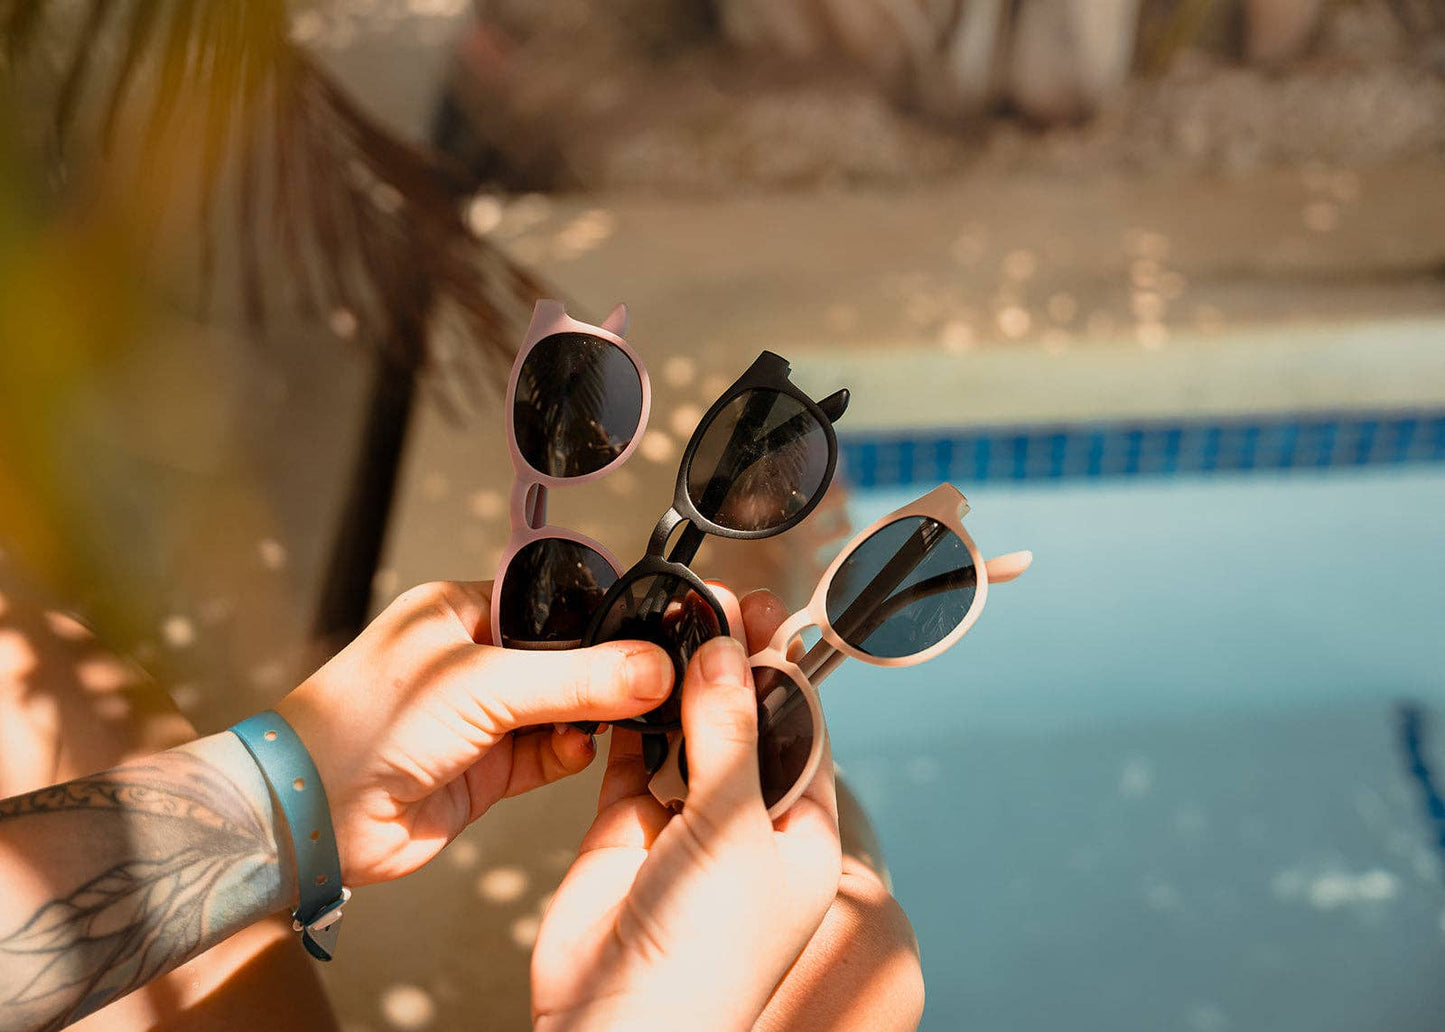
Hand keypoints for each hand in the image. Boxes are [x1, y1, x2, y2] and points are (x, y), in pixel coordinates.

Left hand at [275, 580, 672, 884]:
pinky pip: (550, 755)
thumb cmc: (367, 723)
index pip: (549, 604)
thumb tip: (652, 667)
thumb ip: (575, 679)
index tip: (649, 633)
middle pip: (563, 660)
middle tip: (652, 680)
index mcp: (461, 613)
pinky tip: (580, 750)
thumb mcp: (483, 685)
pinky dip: (571, 753)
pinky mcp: (488, 772)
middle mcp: (473, 661)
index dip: (598, 618)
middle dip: (604, 673)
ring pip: (563, 710)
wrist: (315, 815)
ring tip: (623, 718)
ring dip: (592, 717)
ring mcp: (482, 719)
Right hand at [532, 630, 842, 1031]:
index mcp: (800, 834)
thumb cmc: (705, 951)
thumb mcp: (734, 829)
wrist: (617, 1025)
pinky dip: (630, 717)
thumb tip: (730, 651)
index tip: (763, 614)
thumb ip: (729, 735)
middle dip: (728, 667)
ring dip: (679, 683)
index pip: (800, 732)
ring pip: (686, 736)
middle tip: (715, 602)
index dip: (779, 672)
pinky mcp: (626, 830)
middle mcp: (745, 827)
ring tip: (673, 618)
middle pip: (741, 726)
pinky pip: (632, 759)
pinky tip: (628, 670)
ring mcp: (684, 828)